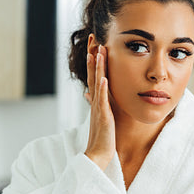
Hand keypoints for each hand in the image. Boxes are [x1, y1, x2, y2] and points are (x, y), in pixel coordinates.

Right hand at [84, 45, 114, 170]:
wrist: (98, 155)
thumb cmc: (102, 138)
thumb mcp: (101, 117)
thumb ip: (98, 103)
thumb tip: (90, 93)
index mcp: (97, 101)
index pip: (95, 76)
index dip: (95, 60)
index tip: (95, 45)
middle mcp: (96, 101)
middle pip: (93, 74)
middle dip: (93, 56)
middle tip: (93, 39)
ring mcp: (98, 108)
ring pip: (97, 83)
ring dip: (98, 67)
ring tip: (98, 51)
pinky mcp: (103, 116)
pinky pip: (102, 100)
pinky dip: (103, 88)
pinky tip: (104, 77)